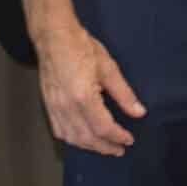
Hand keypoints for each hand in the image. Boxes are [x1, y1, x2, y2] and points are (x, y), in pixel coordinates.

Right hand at [38, 21, 143, 155]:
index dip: (118, 137)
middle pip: (88, 138)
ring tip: (104, 146)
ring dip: (90, 146)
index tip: (129, 140)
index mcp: (83, 97)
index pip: (103, 128)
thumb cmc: (80, 46)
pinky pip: (59, 130)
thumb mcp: (108, 67)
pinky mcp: (48, 105)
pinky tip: (82, 138)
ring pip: (72, 138)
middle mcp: (67, 106)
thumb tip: (139, 112)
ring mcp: (55, 107)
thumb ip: (124, 94)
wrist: (53, 36)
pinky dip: (72, 139)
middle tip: (120, 149)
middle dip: (106, 147)